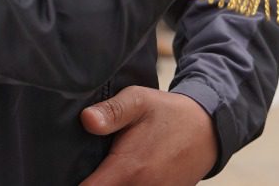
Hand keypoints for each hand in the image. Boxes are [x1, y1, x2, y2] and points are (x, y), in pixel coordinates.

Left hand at [79, 85, 216, 185]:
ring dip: (113, 184)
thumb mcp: (140, 100)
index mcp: (127, 169)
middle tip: (93, 167)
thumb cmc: (169, 113)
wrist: (209, 129)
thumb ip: (112, 111)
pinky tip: (127, 176)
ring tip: (108, 171)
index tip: (69, 173)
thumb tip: (86, 119)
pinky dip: (128, 185)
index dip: (76, 183)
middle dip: (95, 182)